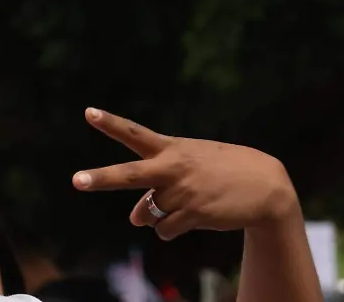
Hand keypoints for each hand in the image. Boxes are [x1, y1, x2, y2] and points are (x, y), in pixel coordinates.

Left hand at [73, 108, 298, 240]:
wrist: (266, 187)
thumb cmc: (221, 172)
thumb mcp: (188, 169)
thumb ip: (155, 187)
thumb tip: (134, 220)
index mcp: (171, 149)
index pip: (135, 133)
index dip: (110, 124)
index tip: (89, 113)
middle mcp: (172, 168)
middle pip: (129, 174)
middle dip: (101, 178)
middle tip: (76, 180)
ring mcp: (183, 192)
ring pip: (148, 214)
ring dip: (159, 215)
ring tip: (188, 202)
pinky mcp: (194, 215)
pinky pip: (165, 230)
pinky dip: (171, 228)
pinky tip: (195, 216)